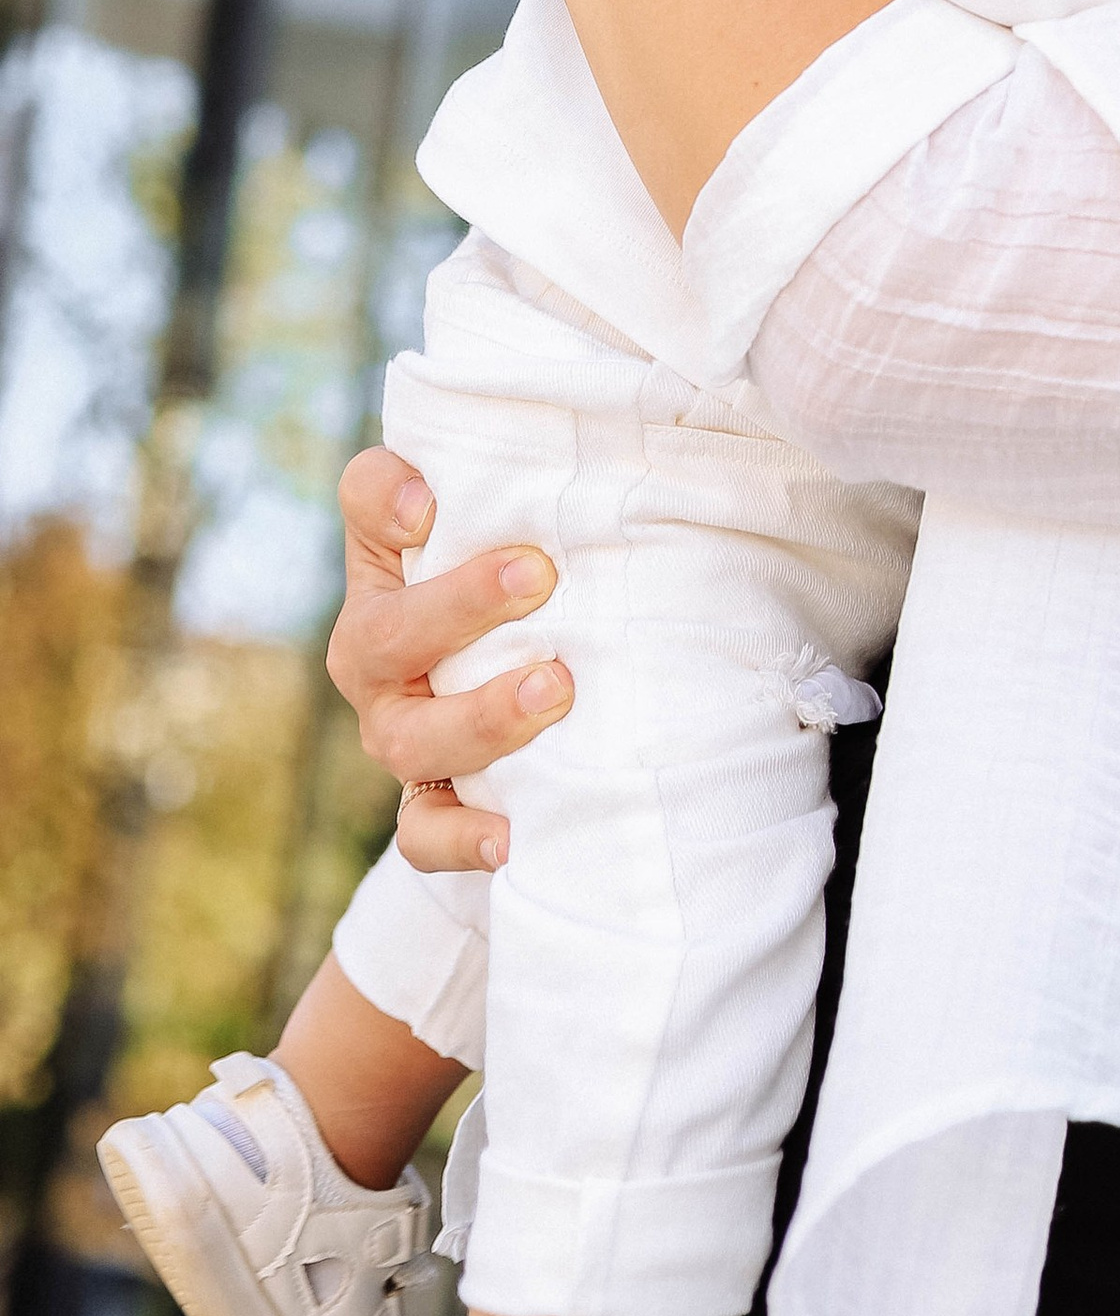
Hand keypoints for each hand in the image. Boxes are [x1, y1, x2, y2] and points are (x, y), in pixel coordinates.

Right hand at [325, 448, 573, 872]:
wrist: (530, 694)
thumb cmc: (529, 587)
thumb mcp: (520, 523)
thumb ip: (512, 474)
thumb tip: (466, 482)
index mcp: (392, 564)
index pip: (367, 503)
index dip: (388, 499)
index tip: (435, 501)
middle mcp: (378, 654)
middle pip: (387, 632)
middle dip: (460, 606)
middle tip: (538, 575)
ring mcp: (401, 734)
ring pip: (409, 738)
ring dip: (480, 716)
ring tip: (556, 688)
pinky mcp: (433, 804)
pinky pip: (427, 835)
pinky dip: (462, 840)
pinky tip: (510, 835)